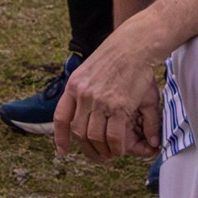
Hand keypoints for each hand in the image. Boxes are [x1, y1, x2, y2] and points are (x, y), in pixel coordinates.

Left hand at [52, 29, 160, 162]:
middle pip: (79, 132)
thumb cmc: (119, 53)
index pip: (61, 117)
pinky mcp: (119, 106)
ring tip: (111, 153)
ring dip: (102, 150)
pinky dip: (116, 147)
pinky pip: (114, 136)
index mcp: (75, 84)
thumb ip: (88, 91)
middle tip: (98, 154)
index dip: (60, 138)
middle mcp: (84, 94)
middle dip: (88, 148)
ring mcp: (100, 101)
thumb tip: (90, 110)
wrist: (137, 43)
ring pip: (94, 137)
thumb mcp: (93, 68)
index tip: (63, 151)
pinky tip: (121, 149)